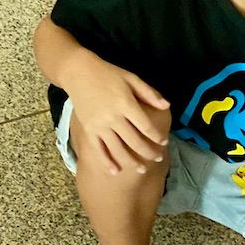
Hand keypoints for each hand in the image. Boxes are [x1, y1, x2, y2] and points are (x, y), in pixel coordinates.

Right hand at [65, 52, 170, 173]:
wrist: (78, 72)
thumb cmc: (107, 74)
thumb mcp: (130, 78)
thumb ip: (148, 93)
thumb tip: (167, 105)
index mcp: (125, 104)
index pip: (145, 126)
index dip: (156, 136)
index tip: (164, 142)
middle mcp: (113, 117)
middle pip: (134, 141)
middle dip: (148, 152)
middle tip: (158, 158)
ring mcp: (99, 126)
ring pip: (118, 149)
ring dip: (131, 162)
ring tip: (142, 169)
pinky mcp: (88, 130)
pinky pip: (98, 150)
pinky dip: (107, 162)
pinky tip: (116, 172)